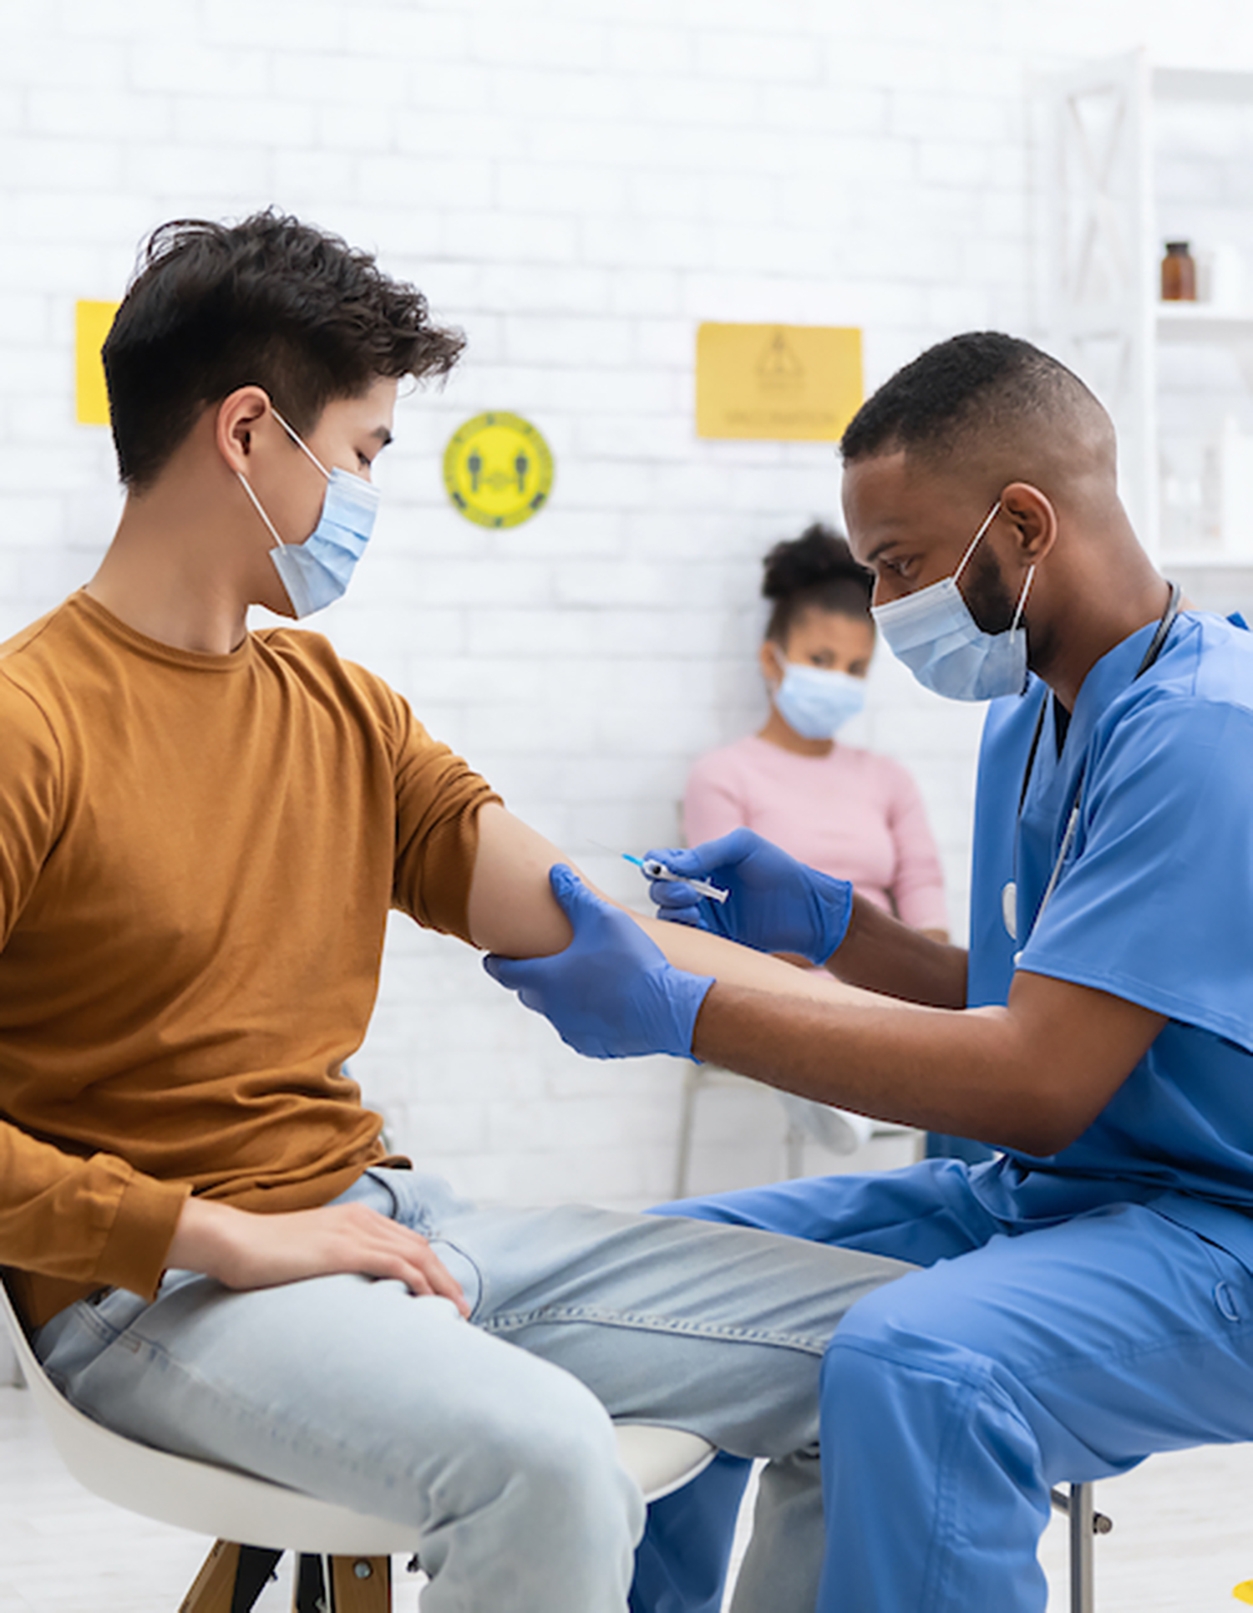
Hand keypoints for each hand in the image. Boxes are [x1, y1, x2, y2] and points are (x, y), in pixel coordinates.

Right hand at [167, 1198, 470, 1314]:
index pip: (409, 1242)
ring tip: (455, 1312)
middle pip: (421, 1247)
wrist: (235, 1241)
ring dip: (441, 1284)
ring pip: (415, 1255)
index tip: (446, 1295)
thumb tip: (349, 1290)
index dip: (434, 1269)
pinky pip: (394, 1262)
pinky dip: (418, 1281)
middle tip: (462, 1309)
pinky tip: (429, 1300)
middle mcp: (361, 1220)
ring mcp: (354, 1232)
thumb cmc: (263, 1254)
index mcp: (356, 1218)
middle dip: (446, 1279)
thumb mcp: (309, 1252)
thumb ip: (334, 1262)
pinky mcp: (344, 1249)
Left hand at [483, 864, 713, 1058]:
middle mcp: (552, 1009)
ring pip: (554, 1011)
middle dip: (529, 976)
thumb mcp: (602, 917)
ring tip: (577, 978)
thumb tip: (554, 873)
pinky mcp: (593, 1046)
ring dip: (559, 996)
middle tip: (537, 961)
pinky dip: (583, 1014)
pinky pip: (579, 1027)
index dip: (496, 961)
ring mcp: (572, 1031)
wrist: (668, 1010)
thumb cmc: (633, 961)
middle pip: (528, 991)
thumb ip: (573, 894)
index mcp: (545, 979)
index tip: (490, 957)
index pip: (505, 971)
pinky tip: (603, 1000)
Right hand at [645, 829, 852, 965]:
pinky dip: (684, 931)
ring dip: (672, 911)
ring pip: (666, 915)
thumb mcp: (745, 847)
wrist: (807, 911)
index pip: (662, 862)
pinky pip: (685, 938)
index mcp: (701, 863)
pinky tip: (702, 924)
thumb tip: (672, 866)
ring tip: (696, 910)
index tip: (665, 870)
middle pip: (658, 889)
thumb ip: (709, 851)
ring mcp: (704, 915)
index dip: (656, 865)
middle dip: (665, 890)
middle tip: (690, 893)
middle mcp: (697, 889)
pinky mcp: (713, 939)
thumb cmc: (779, 870)